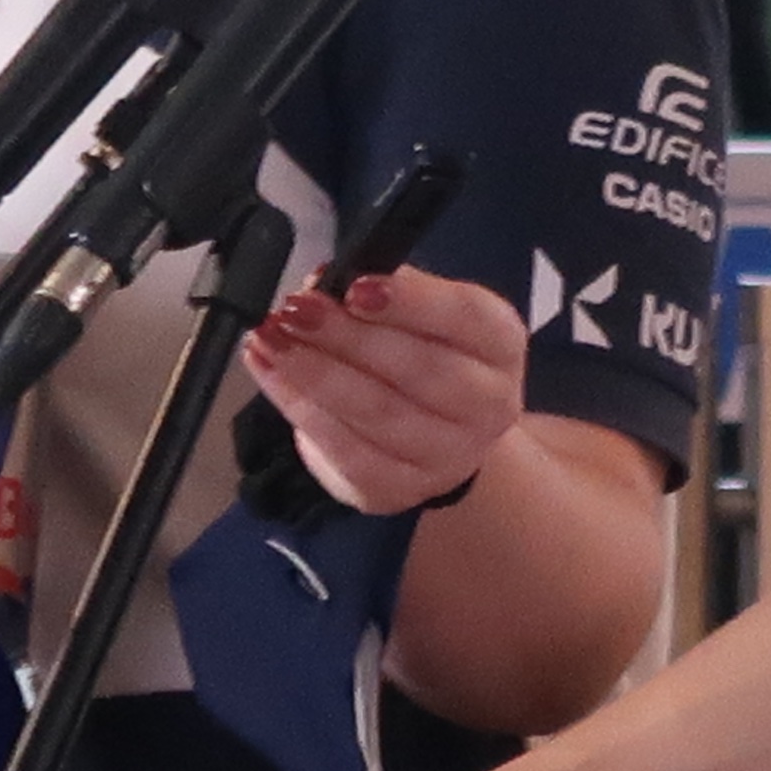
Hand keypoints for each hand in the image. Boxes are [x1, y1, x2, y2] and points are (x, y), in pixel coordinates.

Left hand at [242, 265, 525, 514]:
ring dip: (315, 372)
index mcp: (500, 344)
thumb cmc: (425, 353)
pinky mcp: (398, 489)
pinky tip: (269, 372)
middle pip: (418, 370)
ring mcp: (447, 456)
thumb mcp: (420, 312)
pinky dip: (300, 407)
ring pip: (377, 413)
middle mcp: (489, 405)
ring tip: (271, 338)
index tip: (355, 285)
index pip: (465, 317)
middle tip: (295, 309)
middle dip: (349, 337)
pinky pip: (345, 451)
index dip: (411, 301)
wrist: (441, 436)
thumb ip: (380, 292)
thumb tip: (322, 281)